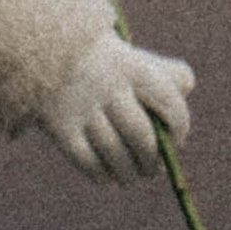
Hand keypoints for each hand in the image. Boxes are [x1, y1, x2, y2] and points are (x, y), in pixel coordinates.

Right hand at [39, 30, 194, 183]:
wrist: (47, 53)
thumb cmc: (106, 63)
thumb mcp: (137, 60)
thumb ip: (170, 77)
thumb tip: (182, 107)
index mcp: (133, 67)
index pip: (169, 102)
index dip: (179, 127)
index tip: (176, 139)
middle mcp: (108, 86)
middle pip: (141, 135)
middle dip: (152, 159)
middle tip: (154, 169)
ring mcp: (82, 107)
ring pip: (115, 153)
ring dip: (130, 173)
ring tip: (132, 175)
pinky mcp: (61, 126)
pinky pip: (88, 162)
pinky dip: (102, 175)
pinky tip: (109, 176)